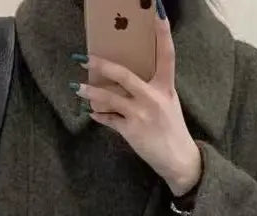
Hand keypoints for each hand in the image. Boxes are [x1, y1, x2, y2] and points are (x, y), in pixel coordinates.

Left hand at [72, 6, 201, 196]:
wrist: (179, 160)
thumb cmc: (172, 130)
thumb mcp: (167, 104)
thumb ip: (151, 90)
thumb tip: (125, 81)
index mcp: (166, 87)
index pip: (167, 54)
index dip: (163, 32)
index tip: (158, 11)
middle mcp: (154, 98)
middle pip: (124, 75)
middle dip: (102, 65)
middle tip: (86, 58)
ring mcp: (141, 114)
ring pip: (110, 98)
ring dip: (91, 93)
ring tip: (78, 88)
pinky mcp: (132, 131)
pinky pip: (109, 120)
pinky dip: (99, 116)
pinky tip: (91, 113)